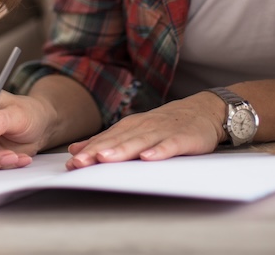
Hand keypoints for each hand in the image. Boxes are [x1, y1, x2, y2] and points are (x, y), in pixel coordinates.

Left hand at [64, 93, 223, 169]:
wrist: (203, 110)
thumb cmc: (165, 125)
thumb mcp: (134, 130)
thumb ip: (106, 140)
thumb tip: (75, 150)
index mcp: (131, 126)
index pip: (106, 140)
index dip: (89, 151)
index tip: (71, 163)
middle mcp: (144, 127)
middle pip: (119, 141)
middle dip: (99, 151)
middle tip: (81, 162)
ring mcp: (163, 131)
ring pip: (140, 142)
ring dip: (122, 150)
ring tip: (106, 158)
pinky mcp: (183, 138)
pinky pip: (170, 145)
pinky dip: (159, 151)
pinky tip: (148, 157)